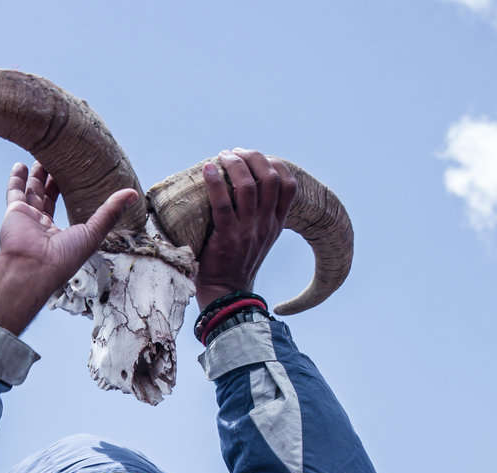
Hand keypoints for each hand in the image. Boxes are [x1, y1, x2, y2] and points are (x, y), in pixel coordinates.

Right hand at [0, 162, 138, 335]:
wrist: (32, 268)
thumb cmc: (63, 259)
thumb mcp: (93, 233)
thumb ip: (110, 212)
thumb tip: (133, 194)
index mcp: (64, 233)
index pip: (70, 206)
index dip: (75, 189)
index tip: (81, 172)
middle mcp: (45, 225)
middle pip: (50, 195)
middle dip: (54, 177)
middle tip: (61, 159)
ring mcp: (29, 218)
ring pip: (33, 190)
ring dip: (37, 175)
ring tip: (43, 156)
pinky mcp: (15, 212)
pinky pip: (15, 192)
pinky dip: (16, 179)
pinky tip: (20, 165)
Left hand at [194, 148, 296, 310]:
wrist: (226, 296)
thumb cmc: (234, 265)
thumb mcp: (256, 240)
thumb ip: (255, 219)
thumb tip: (236, 190)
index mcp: (276, 224)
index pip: (289, 185)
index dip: (274, 164)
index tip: (255, 157)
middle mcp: (266, 224)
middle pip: (270, 178)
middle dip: (253, 157)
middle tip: (234, 152)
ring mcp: (248, 230)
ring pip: (249, 186)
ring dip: (235, 164)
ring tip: (222, 156)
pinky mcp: (227, 237)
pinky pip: (222, 203)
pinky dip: (215, 182)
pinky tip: (207, 169)